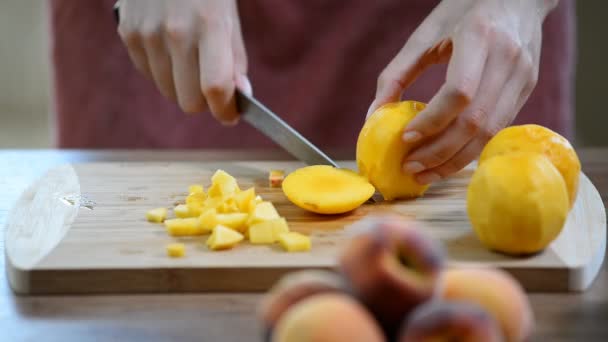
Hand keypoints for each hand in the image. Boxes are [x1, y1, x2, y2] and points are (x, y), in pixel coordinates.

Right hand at [117, 0, 249, 124]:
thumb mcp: (229, 18)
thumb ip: (235, 61)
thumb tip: (241, 98)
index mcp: (209, 25)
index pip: (215, 88)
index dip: (225, 111)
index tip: (230, 115)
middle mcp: (175, 32)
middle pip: (189, 101)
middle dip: (204, 100)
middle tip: (210, 85)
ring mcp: (147, 34)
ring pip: (168, 92)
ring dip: (182, 85)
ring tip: (188, 58)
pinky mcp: (128, 33)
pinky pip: (149, 74)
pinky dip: (162, 70)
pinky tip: (168, 46)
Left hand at [368, 0, 558, 183]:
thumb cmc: (463, 10)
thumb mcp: (424, 34)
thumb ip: (396, 74)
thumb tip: (373, 116)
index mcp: (480, 37)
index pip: (459, 92)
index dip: (431, 121)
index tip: (405, 138)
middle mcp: (508, 59)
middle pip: (475, 121)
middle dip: (439, 152)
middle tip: (410, 167)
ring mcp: (523, 76)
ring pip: (489, 132)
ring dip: (454, 160)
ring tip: (424, 173)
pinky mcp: (527, 89)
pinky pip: (497, 129)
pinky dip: (469, 149)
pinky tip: (446, 159)